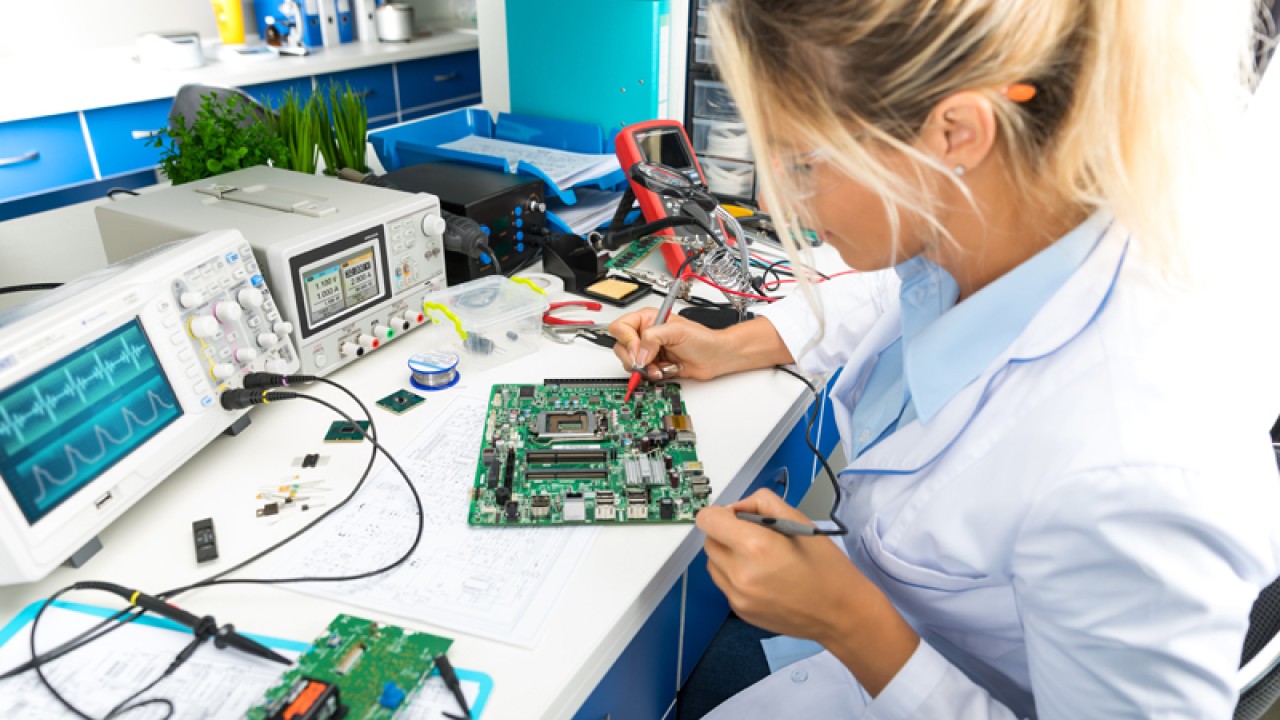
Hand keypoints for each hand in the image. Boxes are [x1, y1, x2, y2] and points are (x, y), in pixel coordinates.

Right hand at [608, 308, 728, 381]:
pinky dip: (652, 375)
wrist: (715, 358)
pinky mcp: (654, 366)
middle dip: (634, 359)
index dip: (627, 341)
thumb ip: (653, 338)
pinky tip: (664, 371)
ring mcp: (649, 352)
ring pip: (630, 364)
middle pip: (621, 348)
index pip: (621, 328)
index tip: (639, 351)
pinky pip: (642, 374)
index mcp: (647, 319)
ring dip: (645, 369)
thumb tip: (639, 353)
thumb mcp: (676, 331)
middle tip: (646, 363)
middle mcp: (645, 335)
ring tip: (660, 368)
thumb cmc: (702, 340)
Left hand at [697, 489, 866, 640]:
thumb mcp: (798, 519)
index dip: (720, 513)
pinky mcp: (740, 611)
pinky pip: (725, 584)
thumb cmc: (826, 566)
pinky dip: (736, 576)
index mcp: (755, 545)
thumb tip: (736, 507)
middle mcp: (740, 573)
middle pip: (709, 541)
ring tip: (759, 558)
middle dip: (725, 534)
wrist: (840, 612)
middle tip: (753, 536)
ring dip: (728, 555)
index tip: (735, 517)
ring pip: (713, 563)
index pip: (707, 519)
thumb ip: (761, 503)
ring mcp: (738, 596)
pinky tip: (763, 577)